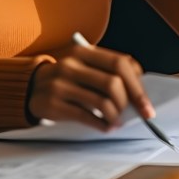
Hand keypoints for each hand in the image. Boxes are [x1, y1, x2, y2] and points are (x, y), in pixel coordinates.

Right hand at [27, 43, 154, 130]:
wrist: (31, 86)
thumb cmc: (68, 78)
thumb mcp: (85, 66)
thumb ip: (108, 71)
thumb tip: (139, 91)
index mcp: (84, 51)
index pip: (120, 63)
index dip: (138, 86)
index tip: (147, 106)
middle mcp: (72, 64)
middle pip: (113, 83)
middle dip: (129, 103)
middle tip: (134, 115)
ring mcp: (61, 83)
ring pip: (101, 101)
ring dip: (115, 116)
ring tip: (116, 122)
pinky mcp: (54, 103)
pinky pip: (85, 116)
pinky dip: (101, 124)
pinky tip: (105, 127)